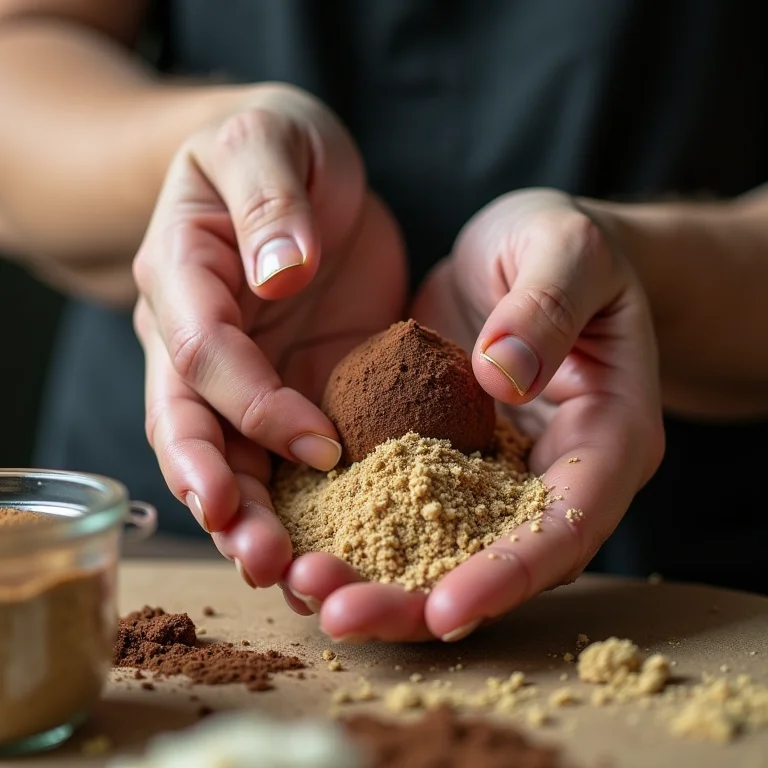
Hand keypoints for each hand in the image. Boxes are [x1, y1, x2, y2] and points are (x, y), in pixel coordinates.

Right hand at [133, 84, 406, 586]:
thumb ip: (269, 204)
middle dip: (226, 498)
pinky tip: (334, 545)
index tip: (315, 445)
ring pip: (234, 459)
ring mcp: (244, 371)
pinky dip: (303, 502)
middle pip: (196, 430)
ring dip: (256, 522)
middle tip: (265, 562)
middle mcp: (199, 337)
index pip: (201, 353)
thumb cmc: (275, 144)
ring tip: (292, 579)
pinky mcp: (293, 386)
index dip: (249, 405)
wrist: (296, 172)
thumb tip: (279, 275)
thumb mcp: (270, 144)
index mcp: (183, 274)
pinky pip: (288, 453)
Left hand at [285, 188, 663, 641]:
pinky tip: (292, 538)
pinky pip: (395, 503)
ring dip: (371, 577)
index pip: (567, 524)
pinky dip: (349, 527)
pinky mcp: (435, 454)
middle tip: (338, 615)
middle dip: (417, 599)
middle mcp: (547, 474)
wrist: (531, 253)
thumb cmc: (567, 245)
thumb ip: (547, 307)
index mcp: (606, 439)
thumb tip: (504, 376)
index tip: (445, 609)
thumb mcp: (570, 251)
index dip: (510, 573)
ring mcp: (487, 472)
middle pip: (492, 562)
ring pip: (436, 547)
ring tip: (300, 585)